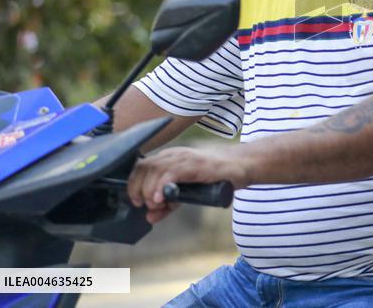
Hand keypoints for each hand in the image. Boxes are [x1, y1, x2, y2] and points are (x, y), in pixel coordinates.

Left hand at [127, 146, 248, 223]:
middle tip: (145, 205)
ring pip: (154, 170)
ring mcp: (183, 157)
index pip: (140, 168)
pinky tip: (162, 198)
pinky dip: (161, 186)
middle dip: (137, 189)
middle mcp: (172, 154)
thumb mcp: (185, 194)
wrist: (239, 167)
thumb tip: (149, 217)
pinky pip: (171, 172)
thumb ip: (167, 205)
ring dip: (149, 190)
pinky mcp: (194, 163)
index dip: (133, 185)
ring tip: (156, 204)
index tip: (137, 202)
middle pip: (142, 168)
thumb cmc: (214, 179)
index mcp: (168, 158)